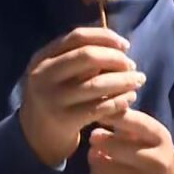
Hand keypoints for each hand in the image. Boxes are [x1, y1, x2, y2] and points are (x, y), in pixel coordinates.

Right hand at [18, 27, 145, 167]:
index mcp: (42, 57)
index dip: (105, 37)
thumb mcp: (57, 73)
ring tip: (138, 80)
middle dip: (116, 58)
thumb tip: (118, 45)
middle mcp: (43, 75)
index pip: (77, 36)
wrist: (35, 137)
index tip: (125, 45)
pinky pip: (100, 106)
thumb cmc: (56, 98)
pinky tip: (130, 99)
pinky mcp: (64, 119)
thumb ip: (79, 57)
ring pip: (97, 83)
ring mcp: (52, 98)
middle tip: (133, 66)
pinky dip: (119, 101)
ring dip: (124, 80)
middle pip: (88, 56)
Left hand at [88, 109, 173, 173]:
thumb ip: (127, 120)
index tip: (99, 113)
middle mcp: (156, 162)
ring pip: (103, 167)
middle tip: (94, 137)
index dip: (113, 116)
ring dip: (95, 159)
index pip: (135, 122)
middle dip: (99, 140)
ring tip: (98, 155)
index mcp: (160, 138)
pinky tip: (103, 173)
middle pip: (114, 147)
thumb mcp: (148, 131)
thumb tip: (101, 113)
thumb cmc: (151, 147)